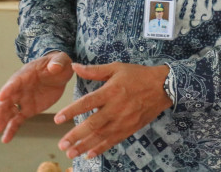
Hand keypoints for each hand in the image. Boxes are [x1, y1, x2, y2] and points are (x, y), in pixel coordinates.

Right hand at [0, 51, 73, 143]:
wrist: (59, 73)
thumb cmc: (57, 63)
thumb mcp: (61, 60)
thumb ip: (57, 62)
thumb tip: (54, 66)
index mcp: (25, 74)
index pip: (15, 82)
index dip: (8, 89)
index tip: (1, 97)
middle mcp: (20, 88)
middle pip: (8, 99)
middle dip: (0, 108)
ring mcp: (23, 100)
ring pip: (9, 111)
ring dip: (2, 120)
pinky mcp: (28, 110)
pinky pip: (17, 120)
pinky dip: (11, 129)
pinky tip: (5, 139)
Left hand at [53, 62, 172, 159]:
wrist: (163, 87)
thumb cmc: (138, 75)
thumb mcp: (116, 68)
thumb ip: (94, 70)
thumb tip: (74, 66)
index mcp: (111, 91)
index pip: (87, 103)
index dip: (71, 111)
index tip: (57, 119)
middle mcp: (116, 108)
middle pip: (93, 124)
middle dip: (76, 136)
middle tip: (61, 145)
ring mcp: (123, 120)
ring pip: (101, 136)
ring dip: (85, 146)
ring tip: (71, 153)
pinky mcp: (130, 128)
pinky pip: (113, 141)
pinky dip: (101, 149)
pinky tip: (90, 154)